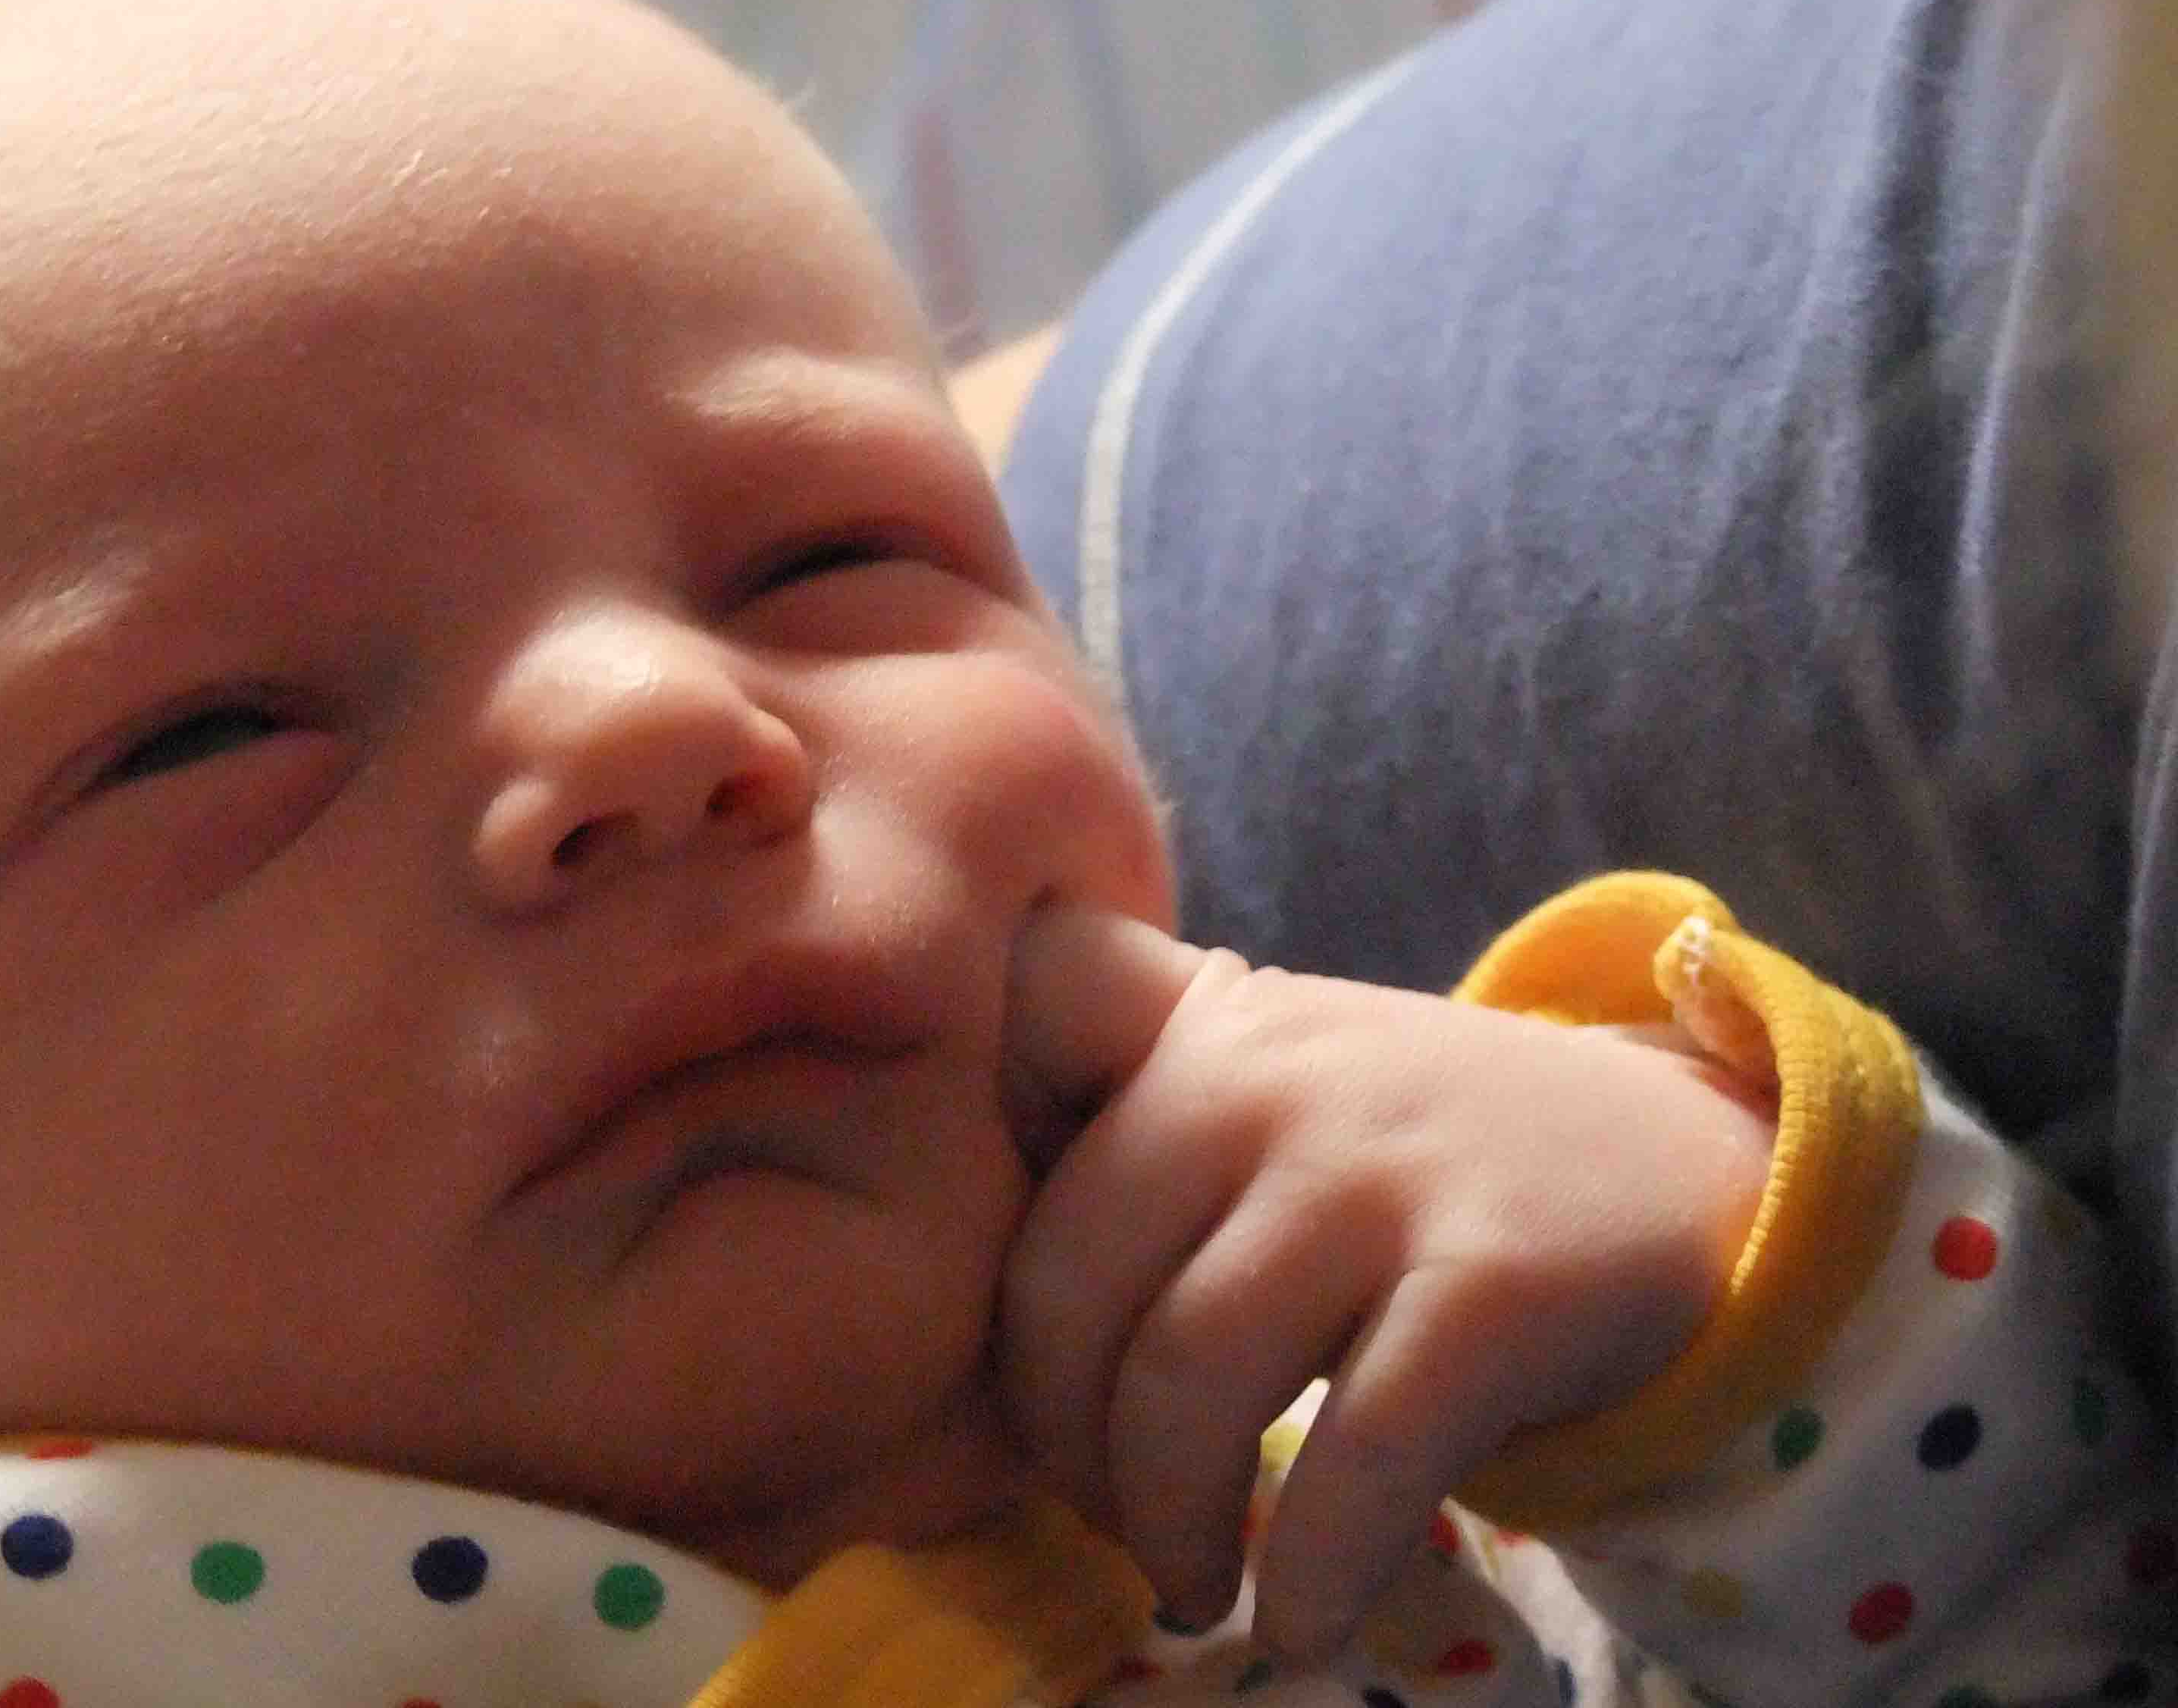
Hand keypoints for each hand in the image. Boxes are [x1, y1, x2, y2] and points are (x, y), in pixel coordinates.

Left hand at [996, 907, 1773, 1664]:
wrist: (1699, 1177)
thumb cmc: (1430, 1164)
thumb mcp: (1276, 1074)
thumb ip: (1128, 1090)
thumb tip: (954, 1230)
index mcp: (1195, 1032)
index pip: (1019, 1049)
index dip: (984, 1217)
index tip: (1027, 1352)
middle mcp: (1267, 1073)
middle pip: (1066, 1284)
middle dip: (1063, 1441)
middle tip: (1112, 1519)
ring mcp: (1381, 1171)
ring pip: (1184, 1376)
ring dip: (1167, 1522)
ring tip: (1196, 1583)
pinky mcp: (1493, 1286)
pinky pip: (1354, 1455)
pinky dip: (1310, 1567)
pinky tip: (1303, 1620)